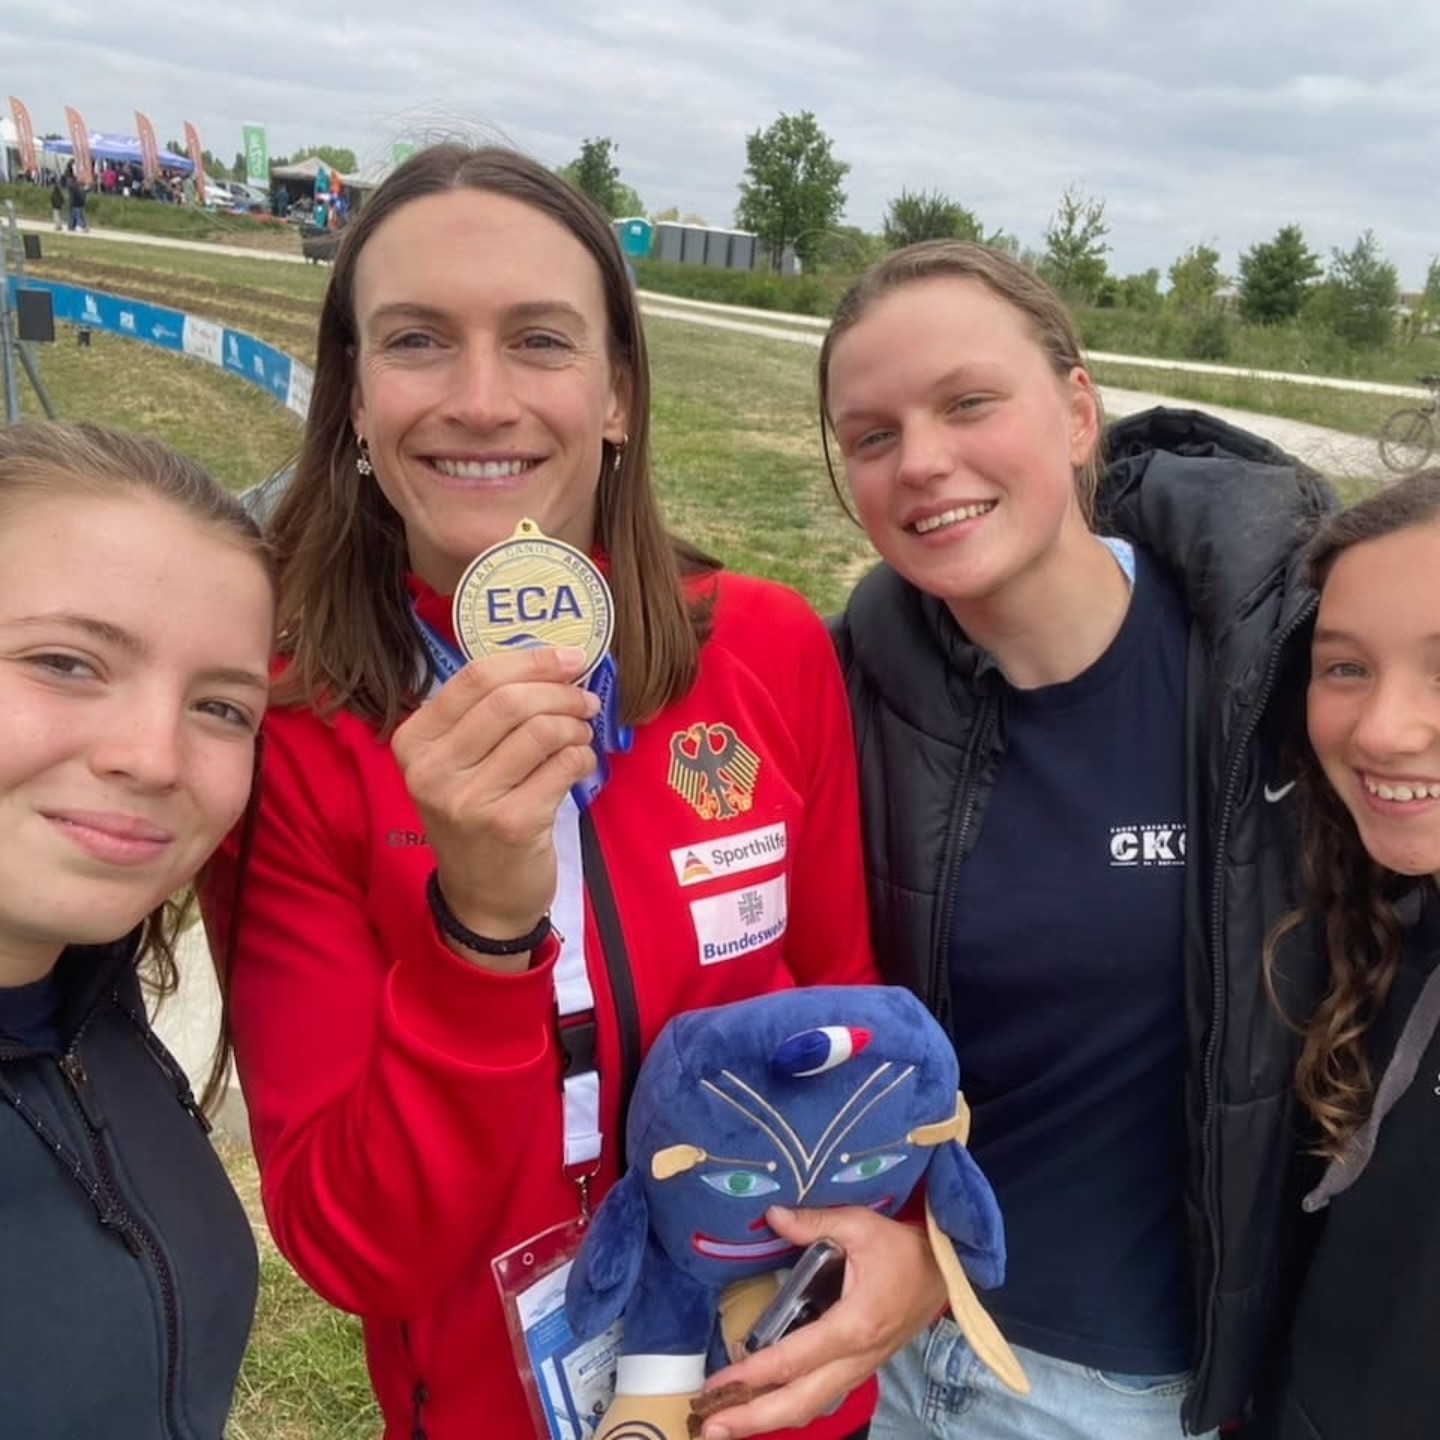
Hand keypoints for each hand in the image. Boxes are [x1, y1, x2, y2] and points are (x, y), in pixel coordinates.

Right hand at [392, 645, 598, 962]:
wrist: (481, 898)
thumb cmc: (476, 817)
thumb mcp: (458, 764)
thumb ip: (487, 715)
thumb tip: (553, 661)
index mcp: (414, 742)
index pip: (476, 678)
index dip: (532, 660)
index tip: (570, 658)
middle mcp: (432, 770)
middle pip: (511, 700)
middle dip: (561, 692)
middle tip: (585, 699)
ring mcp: (469, 800)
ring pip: (541, 731)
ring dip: (575, 726)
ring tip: (580, 735)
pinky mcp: (511, 824)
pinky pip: (562, 766)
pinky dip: (582, 758)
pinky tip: (580, 765)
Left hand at [697, 1204, 946, 1439]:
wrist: (947, 1271)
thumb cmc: (904, 1247)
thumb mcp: (861, 1225)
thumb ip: (814, 1223)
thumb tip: (771, 1215)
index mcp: (854, 1325)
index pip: (795, 1359)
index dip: (753, 1374)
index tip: (718, 1384)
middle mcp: (856, 1358)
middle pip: (800, 1402)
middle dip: (753, 1418)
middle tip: (709, 1429)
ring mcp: (861, 1369)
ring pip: (811, 1407)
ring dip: (768, 1420)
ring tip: (727, 1427)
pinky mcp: (862, 1368)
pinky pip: (822, 1397)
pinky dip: (790, 1407)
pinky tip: (764, 1407)